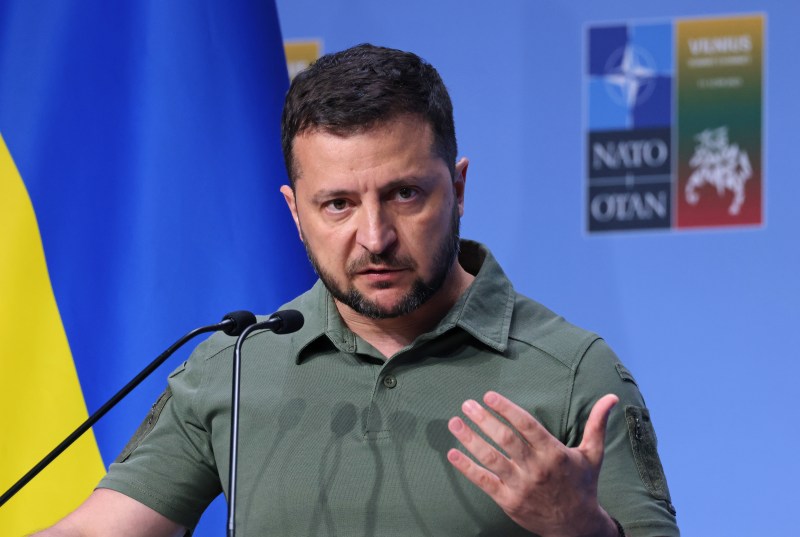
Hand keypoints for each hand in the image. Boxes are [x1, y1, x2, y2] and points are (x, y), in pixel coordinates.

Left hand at [447, 391, 619, 536]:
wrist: (576, 527)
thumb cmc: (583, 485)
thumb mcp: (593, 454)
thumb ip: (597, 424)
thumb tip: (612, 396)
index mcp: (554, 453)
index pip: (526, 425)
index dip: (506, 409)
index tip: (489, 395)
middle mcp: (536, 469)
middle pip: (505, 440)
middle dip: (483, 420)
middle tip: (467, 404)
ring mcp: (521, 486)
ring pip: (491, 459)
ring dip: (470, 439)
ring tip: (454, 422)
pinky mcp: (508, 501)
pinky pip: (483, 482)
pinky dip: (466, 467)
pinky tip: (452, 453)